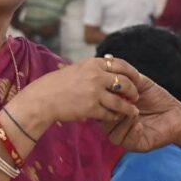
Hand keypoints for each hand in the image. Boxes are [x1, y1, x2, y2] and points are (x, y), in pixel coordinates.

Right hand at [11, 57, 140, 128]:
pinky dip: (115, 116)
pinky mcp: (91, 108)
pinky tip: (115, 117)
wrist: (43, 99)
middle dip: (133, 91)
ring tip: (132, 111)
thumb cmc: (58, 84)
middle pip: (125, 82)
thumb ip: (94, 67)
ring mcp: (94, 92)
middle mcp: (96, 76)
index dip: (132, 72)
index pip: (121, 64)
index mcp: (93, 63)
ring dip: (128, 107)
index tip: (137, 79)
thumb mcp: (77, 68)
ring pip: (120, 101)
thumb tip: (111, 62)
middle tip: (136, 96)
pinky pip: (110, 114)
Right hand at [102, 76, 180, 152]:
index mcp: (116, 110)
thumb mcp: (141, 85)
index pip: (100, 108)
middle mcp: (118, 125)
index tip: (113, 93)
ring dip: (122, 123)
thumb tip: (111, 62)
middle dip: (112, 112)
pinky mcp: (137, 145)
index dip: (104, 101)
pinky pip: (126, 142)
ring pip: (112, 134)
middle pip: (102, 123)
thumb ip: (126, 76)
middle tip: (125, 103)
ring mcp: (126, 136)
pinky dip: (131, 133)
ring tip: (135, 113)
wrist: (177, 113)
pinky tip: (140, 125)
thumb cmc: (158, 98)